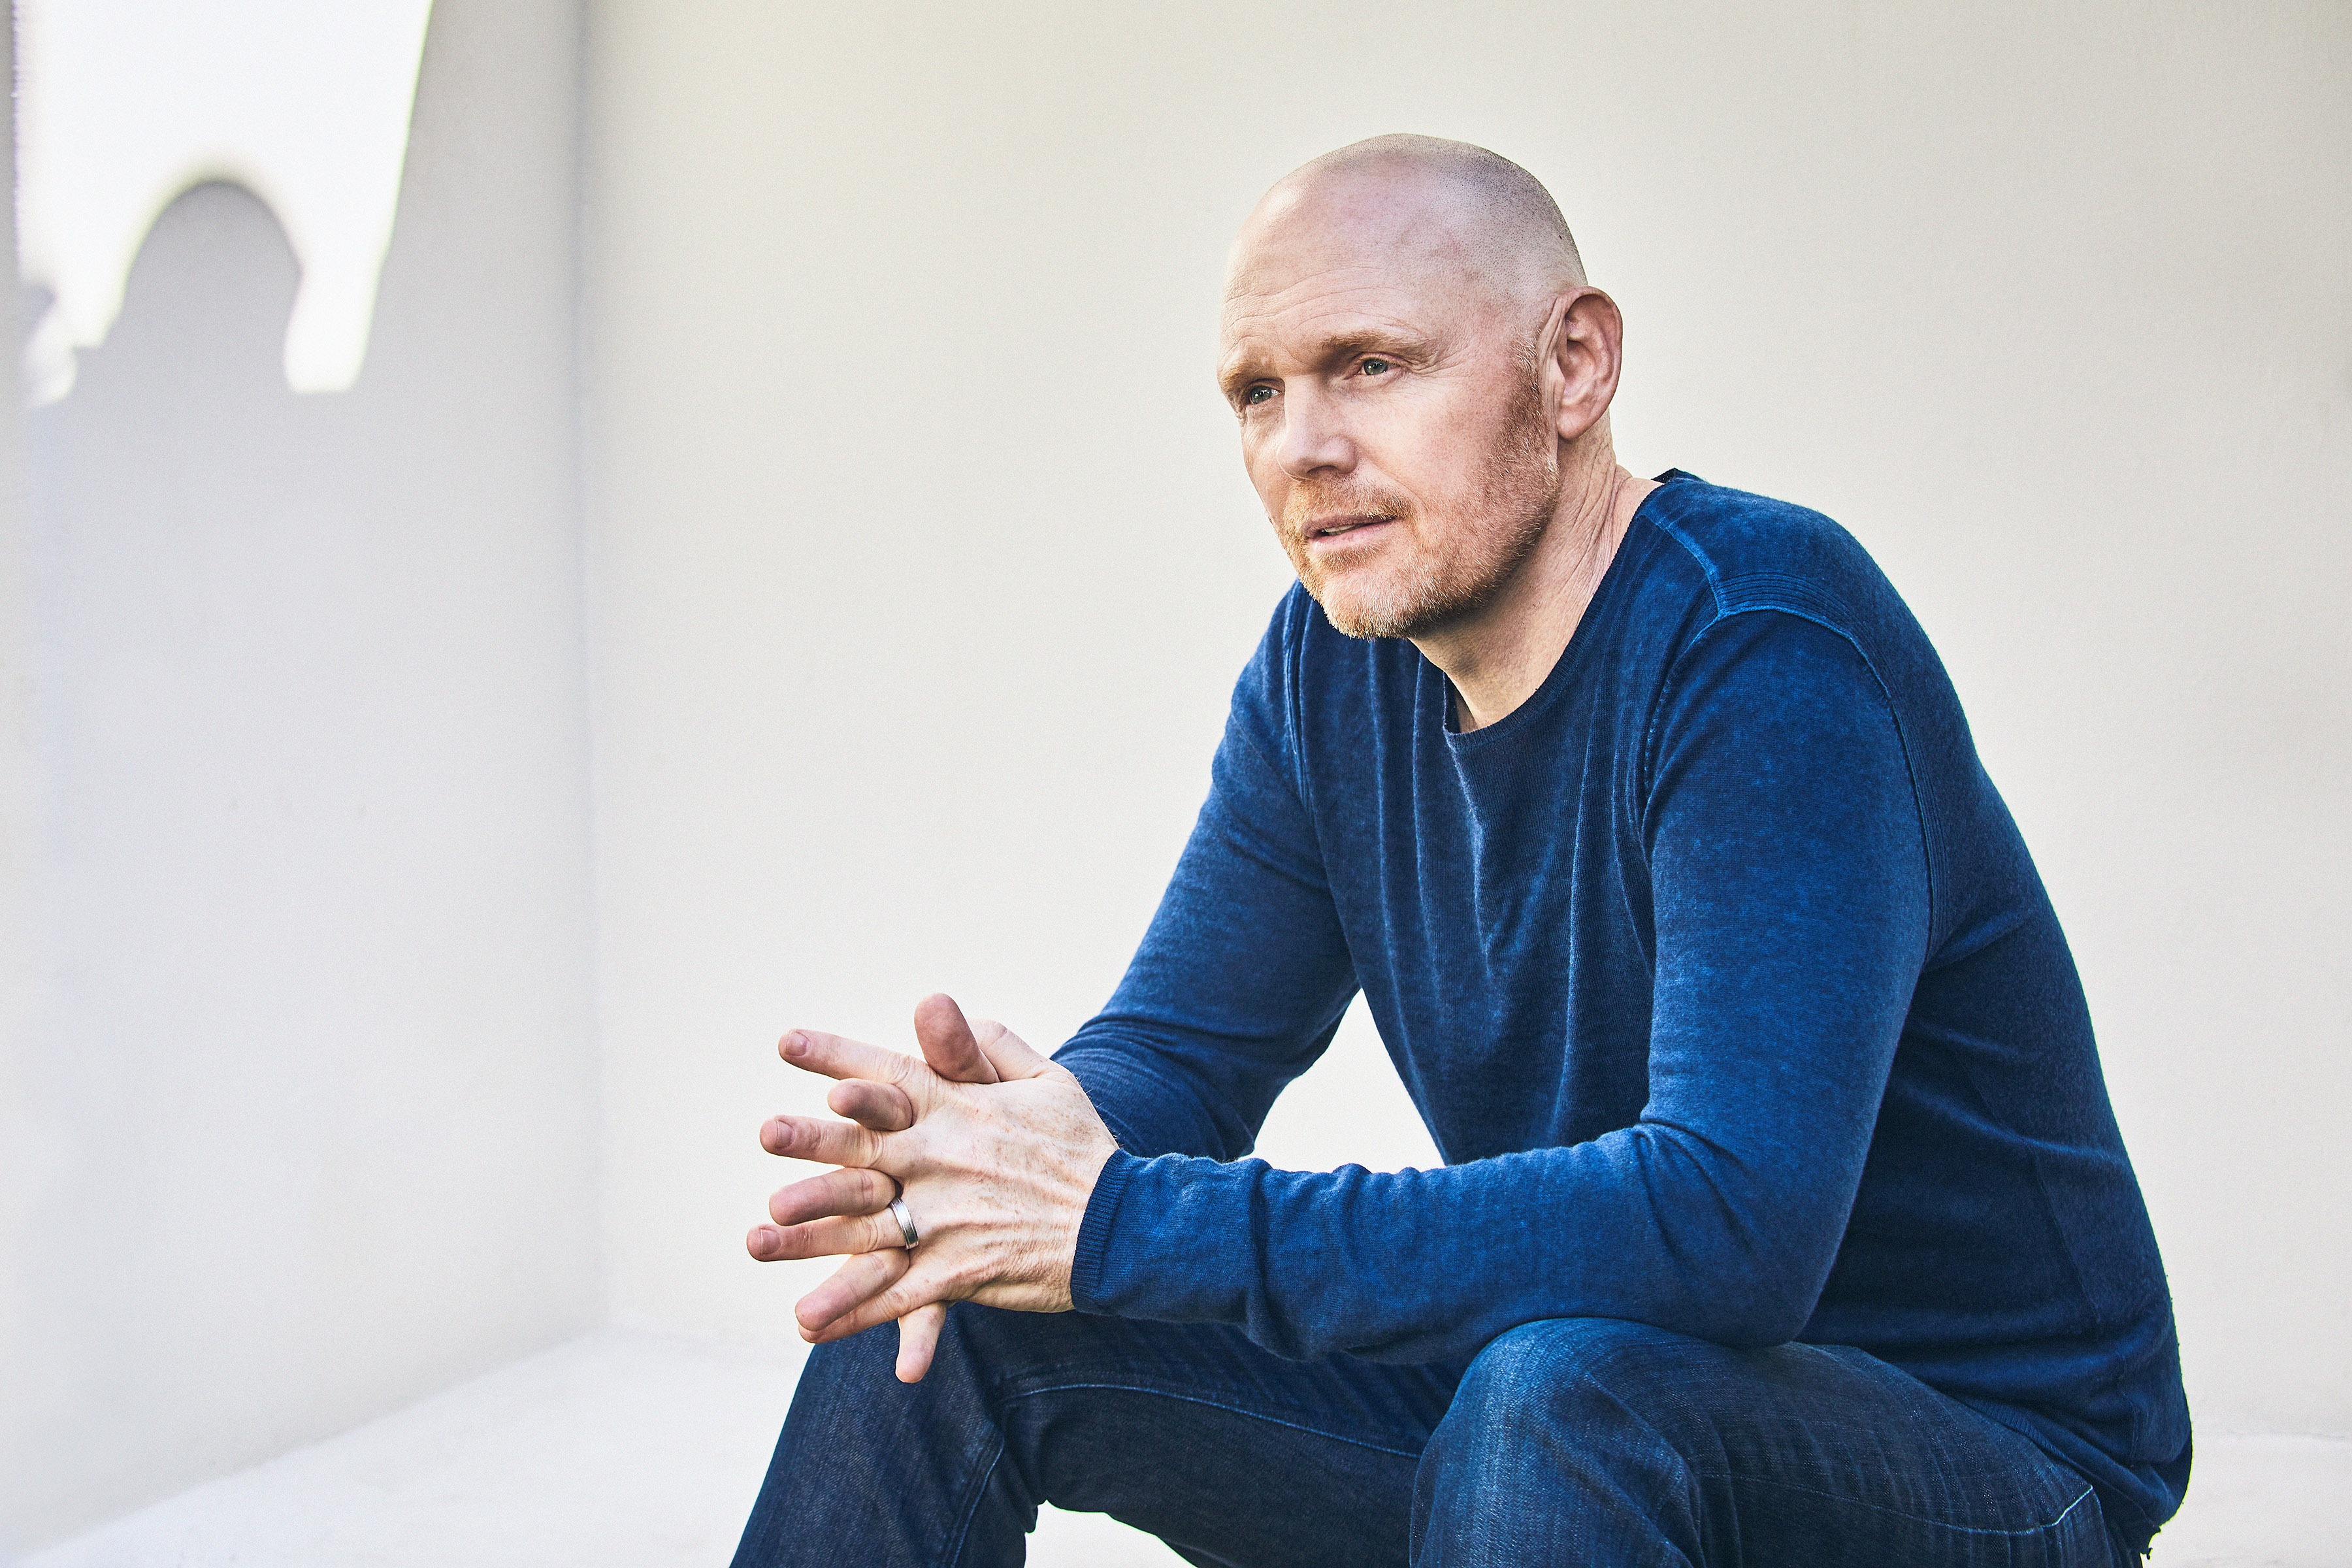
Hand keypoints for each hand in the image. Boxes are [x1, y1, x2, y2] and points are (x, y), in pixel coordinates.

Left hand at [746, 993, 1117, 1379]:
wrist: (1124, 1226)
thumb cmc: (1082, 1148)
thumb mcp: (1046, 1082)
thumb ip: (990, 1045)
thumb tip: (941, 1008)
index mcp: (961, 1109)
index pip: (889, 1074)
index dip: (837, 1056)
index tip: (786, 1041)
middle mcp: (945, 1159)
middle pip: (865, 1147)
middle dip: (810, 1141)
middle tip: (765, 1134)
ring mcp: (948, 1219)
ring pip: (866, 1225)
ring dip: (810, 1235)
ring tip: (758, 1239)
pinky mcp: (959, 1272)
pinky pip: (895, 1295)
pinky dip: (851, 1311)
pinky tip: (807, 1323)